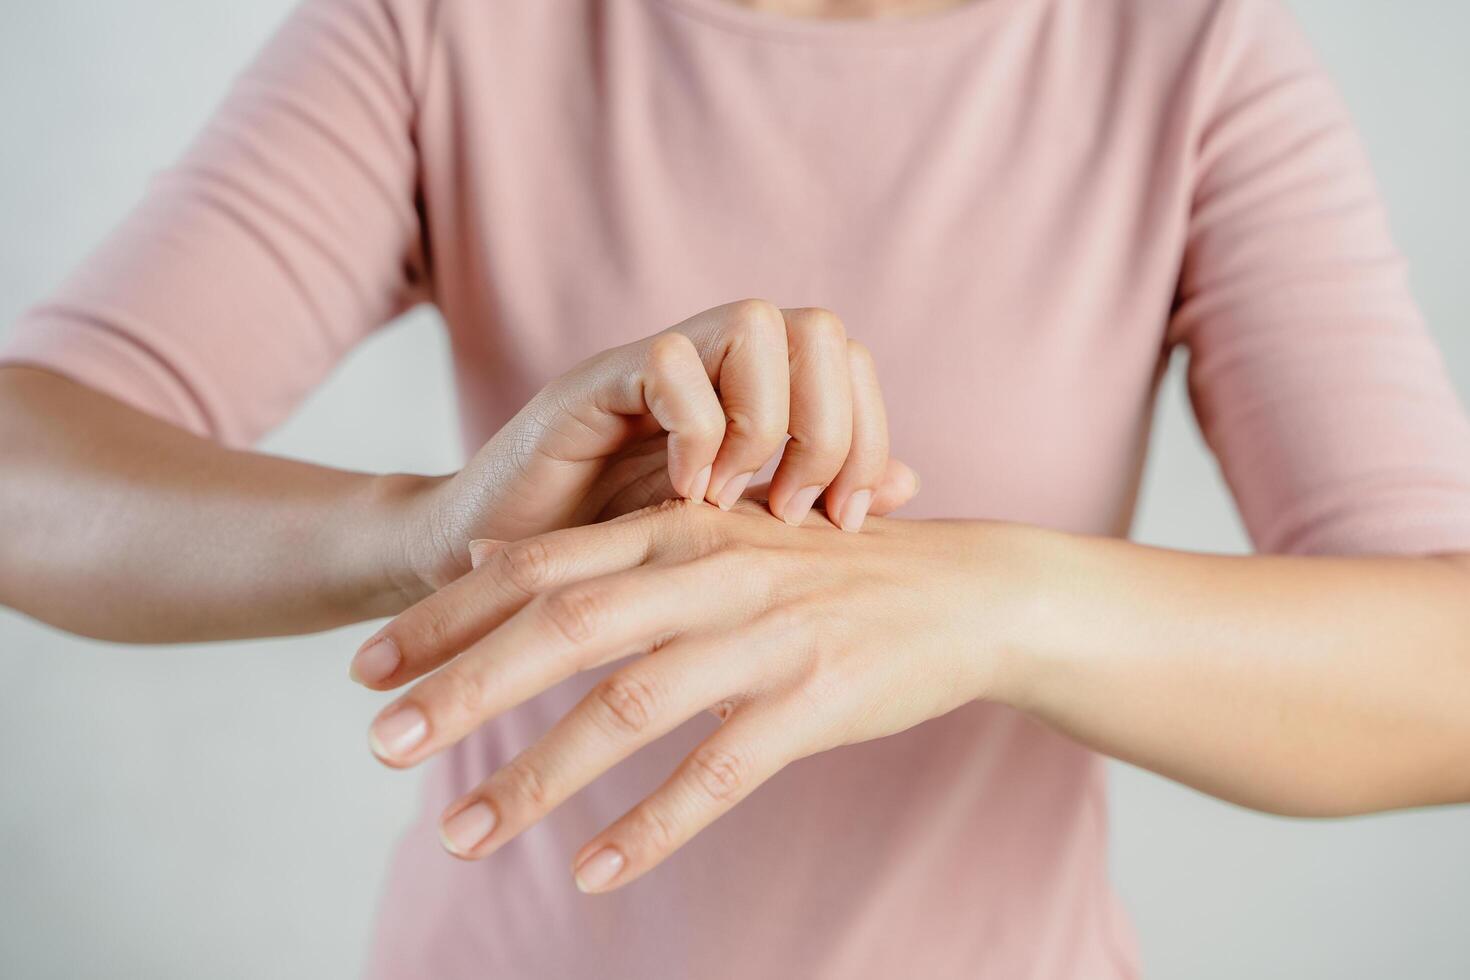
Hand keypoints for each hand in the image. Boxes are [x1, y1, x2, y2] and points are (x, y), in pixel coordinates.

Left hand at [354, 500, 1040, 891]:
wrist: (963, 590)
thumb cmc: (822, 568)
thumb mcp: (713, 535)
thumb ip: (601, 551)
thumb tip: (486, 560)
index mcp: (677, 531)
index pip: (541, 568)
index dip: (448, 616)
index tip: (369, 668)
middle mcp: (711, 575)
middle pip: (565, 630)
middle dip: (465, 689)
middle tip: (383, 746)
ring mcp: (765, 639)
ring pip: (629, 709)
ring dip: (536, 775)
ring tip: (460, 830)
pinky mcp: (816, 702)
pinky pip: (719, 774)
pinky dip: (650, 826)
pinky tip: (592, 871)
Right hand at [395, 300, 918, 596]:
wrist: (495, 579)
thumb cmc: (618, 565)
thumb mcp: (735, 543)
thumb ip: (812, 505)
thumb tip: (909, 484)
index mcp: (752, 397)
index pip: (849, 362)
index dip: (869, 435)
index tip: (846, 521)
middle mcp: (710, 368)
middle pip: (818, 326)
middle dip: (827, 427)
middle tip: (795, 509)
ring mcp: (651, 370)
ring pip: (754, 324)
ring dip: (764, 421)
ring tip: (735, 501)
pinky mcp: (591, 386)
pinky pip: (670, 363)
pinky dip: (695, 430)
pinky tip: (683, 495)